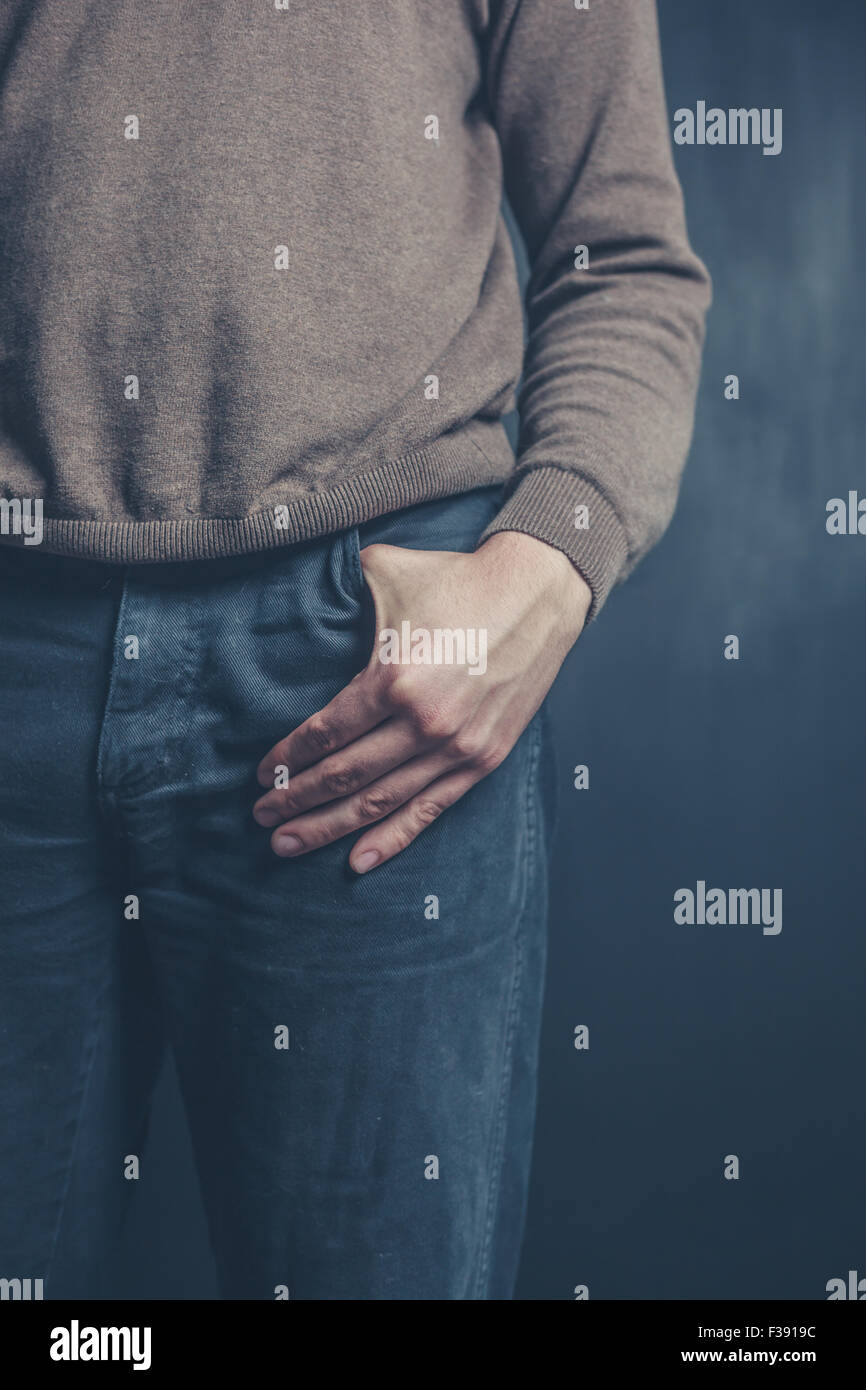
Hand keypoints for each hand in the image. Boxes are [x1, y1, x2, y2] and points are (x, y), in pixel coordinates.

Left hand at [253, 531, 591, 870]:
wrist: (538, 593)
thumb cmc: (458, 579)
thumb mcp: (387, 570)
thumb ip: (337, 586)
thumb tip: (297, 590)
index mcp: (394, 678)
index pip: (326, 734)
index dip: (288, 758)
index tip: (263, 773)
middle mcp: (424, 722)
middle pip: (343, 776)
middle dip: (295, 800)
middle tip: (261, 816)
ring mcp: (456, 747)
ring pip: (379, 802)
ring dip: (327, 827)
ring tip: (287, 842)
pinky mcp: (481, 759)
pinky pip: (428, 810)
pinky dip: (392, 839)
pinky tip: (357, 861)